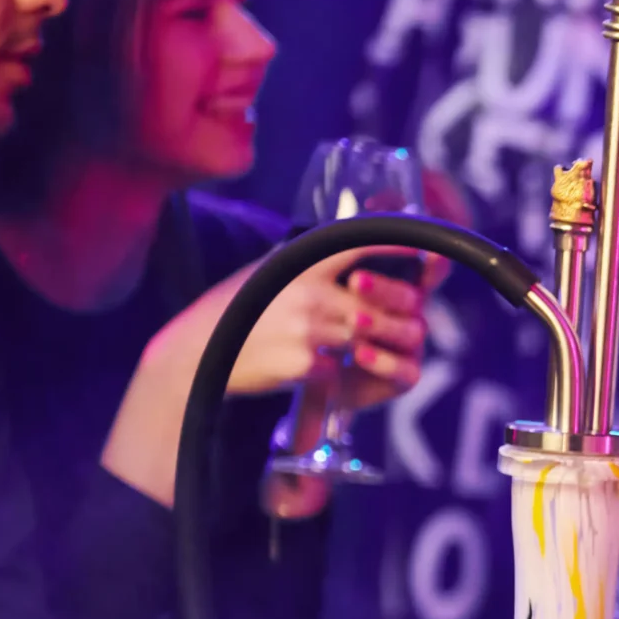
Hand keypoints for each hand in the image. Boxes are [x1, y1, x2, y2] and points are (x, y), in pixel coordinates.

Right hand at [157, 247, 442, 402]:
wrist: (196, 353)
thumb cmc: (233, 310)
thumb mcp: (267, 272)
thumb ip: (304, 261)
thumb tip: (342, 246)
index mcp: (302, 265)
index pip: (358, 245)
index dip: (394, 247)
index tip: (421, 251)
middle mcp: (309, 293)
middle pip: (376, 305)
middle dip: (398, 317)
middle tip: (409, 324)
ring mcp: (308, 330)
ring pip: (365, 339)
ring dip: (375, 348)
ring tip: (373, 351)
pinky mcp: (305, 364)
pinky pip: (341, 369)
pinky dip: (340, 372)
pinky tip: (330, 372)